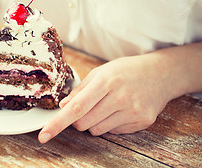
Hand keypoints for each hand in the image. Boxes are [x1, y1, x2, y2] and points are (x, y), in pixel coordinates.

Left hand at [38, 54, 180, 142]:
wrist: (161, 74)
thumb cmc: (126, 70)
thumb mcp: (101, 72)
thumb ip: (80, 90)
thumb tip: (63, 106)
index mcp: (105, 82)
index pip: (76, 108)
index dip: (57, 123)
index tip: (44, 135)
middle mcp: (119, 98)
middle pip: (83, 123)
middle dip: (78, 119)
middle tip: (89, 106)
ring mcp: (132, 112)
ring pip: (96, 130)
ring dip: (94, 122)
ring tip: (107, 106)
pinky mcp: (141, 122)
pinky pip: (113, 132)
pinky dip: (110, 124)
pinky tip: (120, 110)